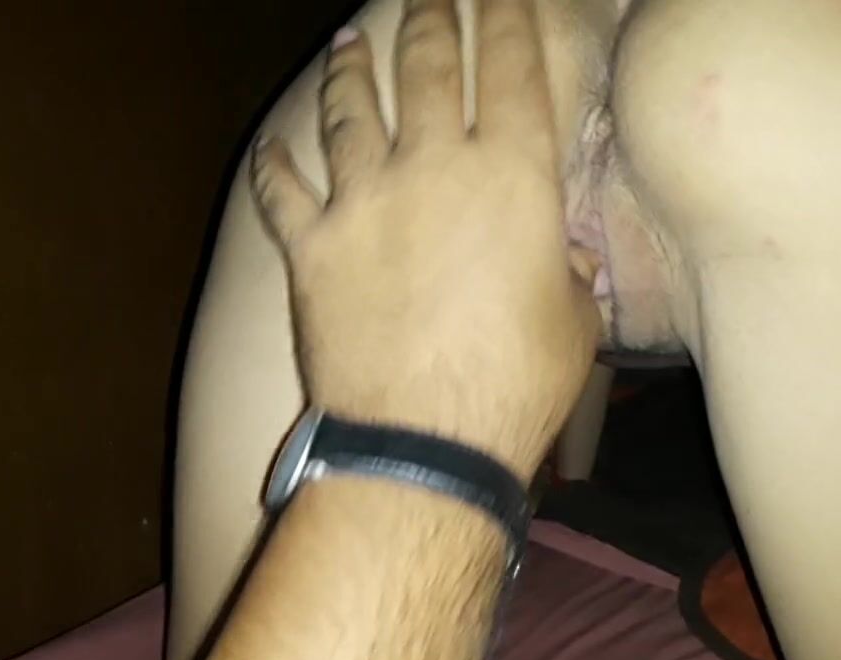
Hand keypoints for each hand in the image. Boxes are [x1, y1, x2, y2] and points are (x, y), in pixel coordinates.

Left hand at [251, 0, 601, 478]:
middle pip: (427, 71)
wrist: (421, 436)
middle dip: (430, 20)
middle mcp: (433, 169)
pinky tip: (270, 145)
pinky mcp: (310, 246)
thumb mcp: (570, 318)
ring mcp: (363, 202)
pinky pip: (282, 190)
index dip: (508, 19)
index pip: (512, 70)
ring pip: (350, 113)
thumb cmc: (514, 383)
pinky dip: (273, 166)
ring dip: (349, 74)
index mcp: (512, 177)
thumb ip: (562, 270)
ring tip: (348, 47)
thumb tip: (558, 252)